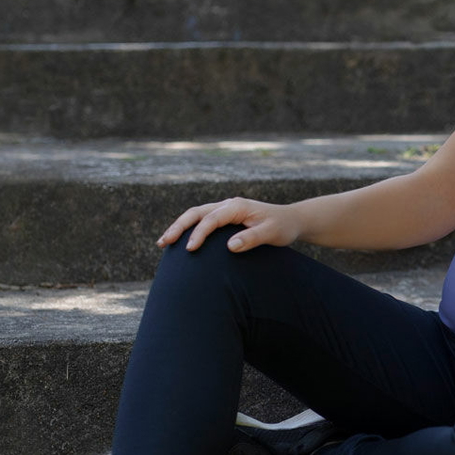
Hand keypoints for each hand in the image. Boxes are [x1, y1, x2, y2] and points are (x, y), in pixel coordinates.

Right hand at [157, 197, 300, 253]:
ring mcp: (225, 210)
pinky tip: (180, 242)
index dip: (198, 234)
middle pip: (196, 213)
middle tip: (163, 242)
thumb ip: (252, 238)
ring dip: (179, 227)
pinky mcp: (225, 218)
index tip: (189, 249)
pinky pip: (202, 221)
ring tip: (163, 243)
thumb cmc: (283, 227)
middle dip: (178, 227)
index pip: (211, 219)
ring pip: (196, 215)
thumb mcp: (272, 233)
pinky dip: (189, 229)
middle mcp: (228, 205)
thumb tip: (230, 247)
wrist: (292, 220)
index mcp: (237, 207)